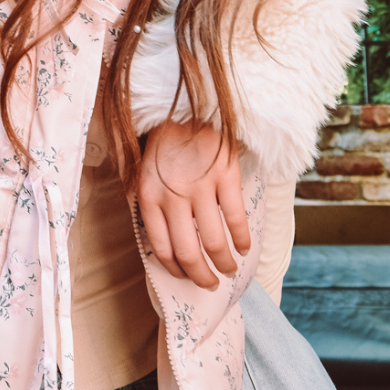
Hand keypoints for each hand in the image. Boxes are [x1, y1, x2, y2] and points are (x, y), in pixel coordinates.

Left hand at [138, 120, 250, 288]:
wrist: (186, 106)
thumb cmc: (164, 145)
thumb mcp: (144, 174)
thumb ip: (150, 206)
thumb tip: (163, 246)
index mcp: (149, 196)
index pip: (162, 248)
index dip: (176, 270)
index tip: (186, 276)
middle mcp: (172, 196)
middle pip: (189, 253)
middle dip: (201, 276)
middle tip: (210, 284)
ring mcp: (200, 186)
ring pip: (214, 242)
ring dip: (224, 263)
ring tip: (229, 268)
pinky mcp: (225, 176)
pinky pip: (236, 219)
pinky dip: (242, 240)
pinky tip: (244, 247)